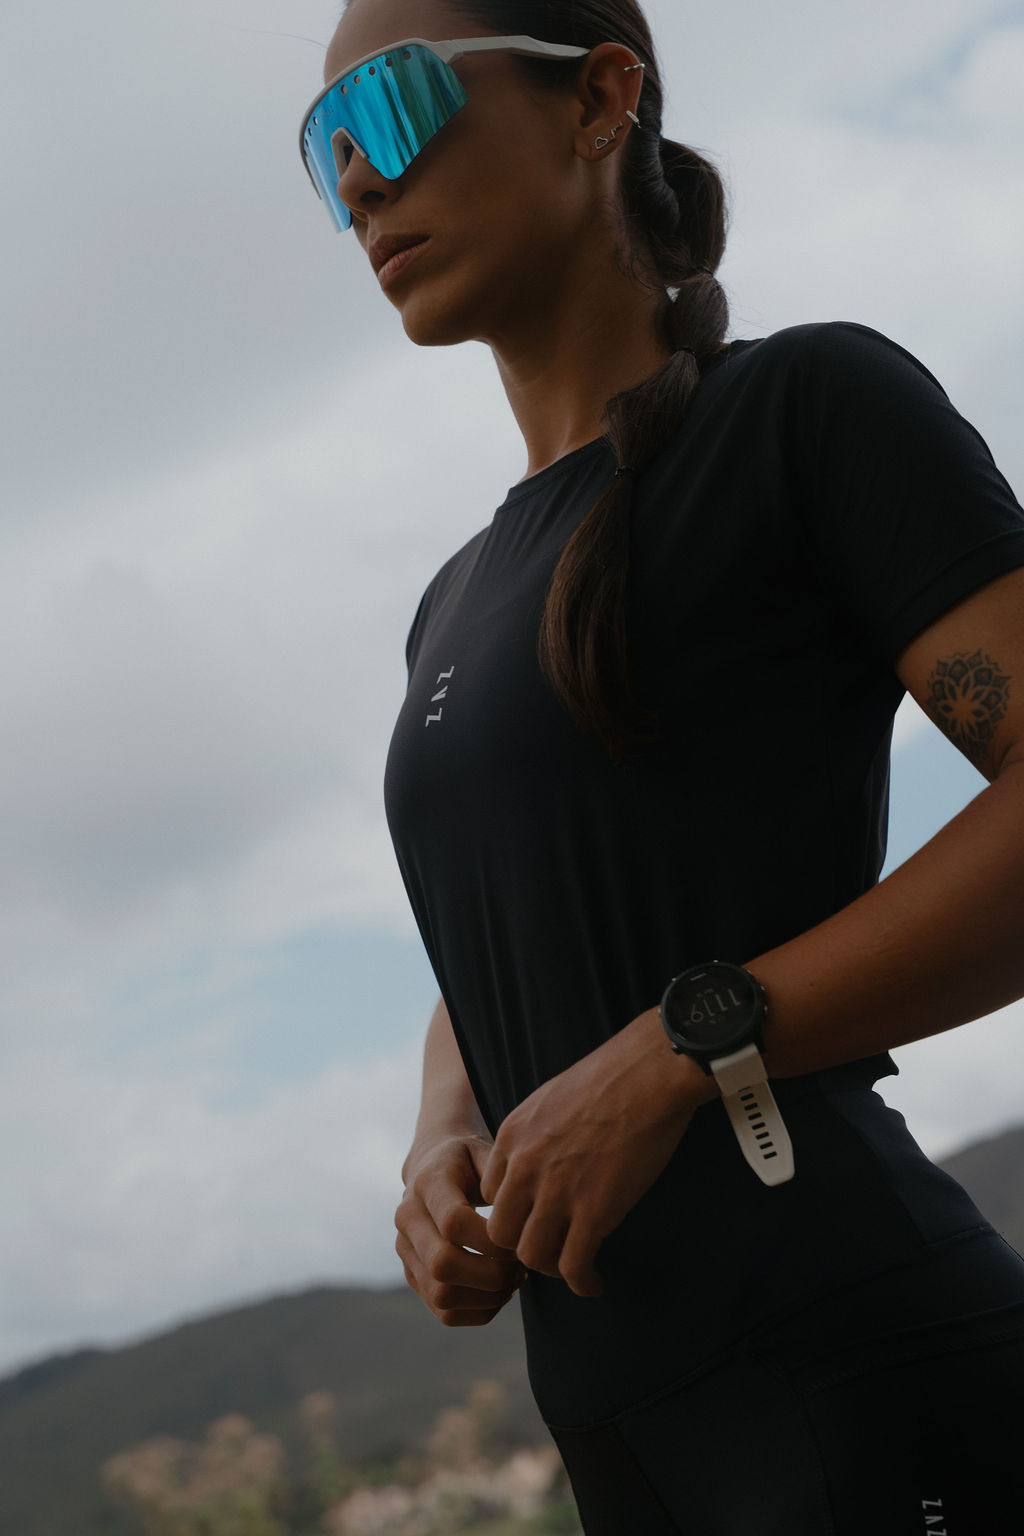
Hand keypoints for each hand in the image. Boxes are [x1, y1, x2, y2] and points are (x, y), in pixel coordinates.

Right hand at [395, 1134, 526, 1326]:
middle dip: (492, 1275)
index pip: (453, 1222)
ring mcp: (406, 1250)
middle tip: (521, 1268)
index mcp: (427, 1182)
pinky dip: (479, 1312)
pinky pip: (443, 1312)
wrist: (431, 1164)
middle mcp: (408, 1218)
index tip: (521, 1240)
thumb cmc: (467, 1159)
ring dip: (487, 1298)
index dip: (492, 1240)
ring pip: (441, 1295)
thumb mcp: (484, 1151)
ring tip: (513, 1281)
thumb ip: (502, 1171)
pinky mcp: (412, 1274)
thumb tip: (522, 1207)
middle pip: (442, 1264)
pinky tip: (500, 1293)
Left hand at [479, 1009, 704, 1298]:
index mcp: (513, 1136)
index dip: (513, 1213)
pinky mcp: (593, 1210)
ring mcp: (556, 1191)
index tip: (534, 1221)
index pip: (491, 1195)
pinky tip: (595, 1284)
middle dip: (522, 1248)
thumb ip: (538, 1133)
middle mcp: (525, 1167)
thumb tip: (546, 1158)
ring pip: (532, 1256)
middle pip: (501, 1233)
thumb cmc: (614, 1077)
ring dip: (552, 1269)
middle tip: (549, 1251)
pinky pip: (573, 1265)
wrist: (649, 1072)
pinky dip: (582, 1283)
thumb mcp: (552, 1097)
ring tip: (574, 1268)